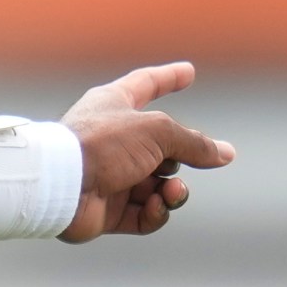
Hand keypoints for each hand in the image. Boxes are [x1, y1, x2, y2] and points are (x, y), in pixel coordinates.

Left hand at [58, 61, 234, 241]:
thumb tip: (225, 153)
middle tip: (186, 163)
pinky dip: (157, 212)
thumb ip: (194, 142)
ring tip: (171, 191)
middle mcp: (112, 139)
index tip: (188, 72)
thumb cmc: (102, 144)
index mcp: (113, 105)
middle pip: (162, 147)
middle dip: (182, 159)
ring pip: (158, 186)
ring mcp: (110, 176)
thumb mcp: (157, 132)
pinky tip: (158, 205)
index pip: (146, 85)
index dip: (168, 78)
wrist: (61, 185)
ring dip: (174, 191)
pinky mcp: (108, 211)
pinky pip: (145, 215)